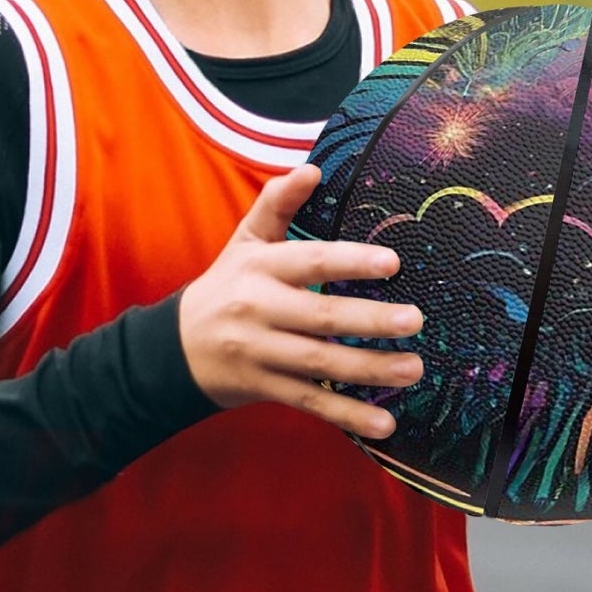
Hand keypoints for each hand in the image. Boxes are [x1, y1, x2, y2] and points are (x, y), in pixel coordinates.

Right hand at [178, 165, 423, 439]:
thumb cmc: (226, 287)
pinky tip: (384, 423)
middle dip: (370, 320)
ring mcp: (261, 353)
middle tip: (415, 320)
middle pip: (321, 316)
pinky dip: (347, 415)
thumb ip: (277, 204)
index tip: (392, 263)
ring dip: (370, 369)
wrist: (175, 349)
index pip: (308, 262)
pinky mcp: (265, 388)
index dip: (349, 261)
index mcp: (259, 268)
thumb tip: (313, 167)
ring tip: (413, 369)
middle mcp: (258, 310)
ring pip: (320, 363)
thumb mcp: (244, 242)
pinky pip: (311, 402)